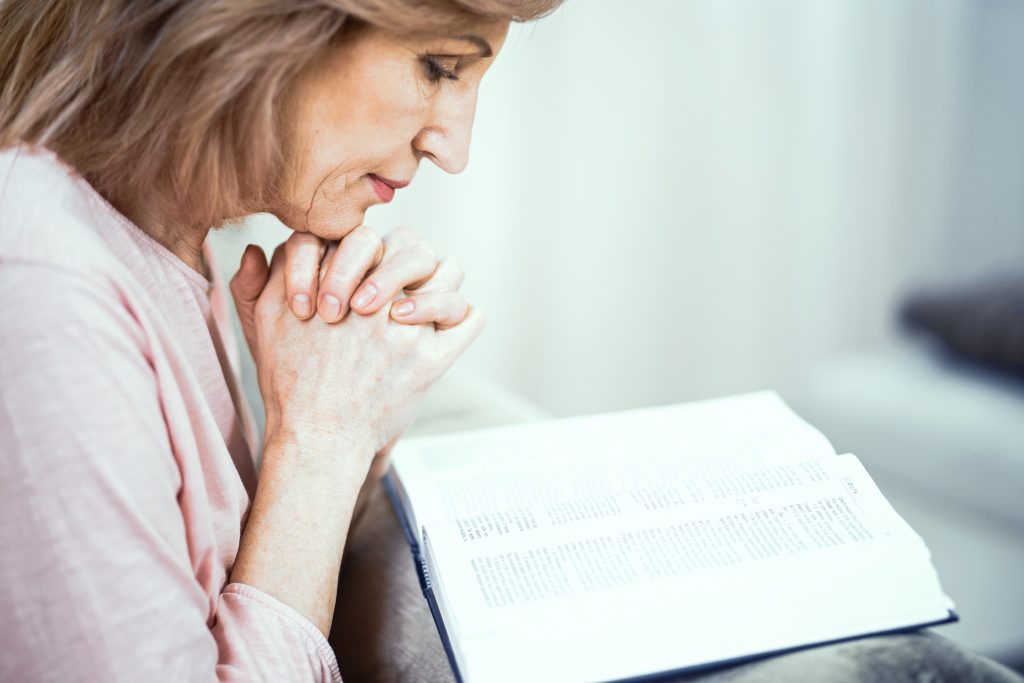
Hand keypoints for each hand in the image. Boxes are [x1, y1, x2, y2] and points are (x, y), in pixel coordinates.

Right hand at [233, 234, 483, 456]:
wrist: (317, 438)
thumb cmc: (290, 382)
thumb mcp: (265, 321)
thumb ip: (263, 279)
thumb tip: (262, 249)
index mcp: (340, 284)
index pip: (366, 238)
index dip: (359, 255)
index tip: (348, 287)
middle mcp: (377, 302)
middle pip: (414, 247)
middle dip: (405, 260)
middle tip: (393, 287)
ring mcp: (408, 332)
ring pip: (449, 273)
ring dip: (440, 279)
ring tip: (424, 297)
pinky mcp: (431, 363)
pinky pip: (469, 319)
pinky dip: (463, 316)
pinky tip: (445, 323)